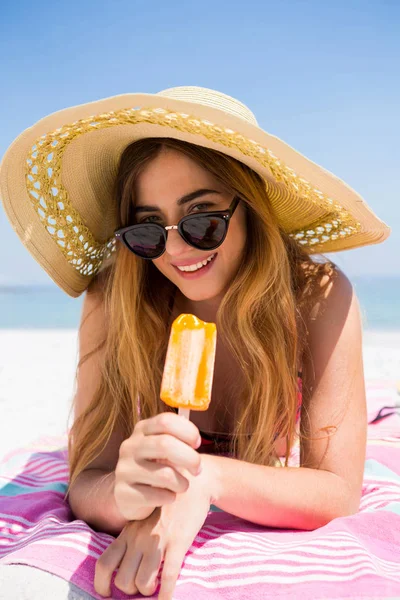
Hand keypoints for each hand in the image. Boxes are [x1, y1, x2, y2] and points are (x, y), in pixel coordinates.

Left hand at [94, 455, 215, 598]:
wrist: (194, 482)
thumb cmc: (169, 503)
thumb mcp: (144, 516)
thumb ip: (134, 537)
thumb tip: (127, 564)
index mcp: (128, 532)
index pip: (105, 563)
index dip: (102, 584)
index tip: (107, 593)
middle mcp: (138, 538)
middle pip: (123, 579)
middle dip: (132, 590)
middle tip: (142, 587)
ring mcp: (158, 540)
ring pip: (143, 582)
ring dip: (149, 592)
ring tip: (156, 588)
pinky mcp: (178, 541)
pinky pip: (168, 576)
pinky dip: (167, 594)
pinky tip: (168, 599)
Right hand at [114, 412, 202, 520]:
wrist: (128, 494)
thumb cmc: (155, 466)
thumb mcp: (162, 447)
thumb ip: (177, 438)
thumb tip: (195, 440)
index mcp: (142, 429)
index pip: (165, 421)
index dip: (187, 431)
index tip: (197, 444)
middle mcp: (130, 446)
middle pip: (165, 444)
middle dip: (190, 458)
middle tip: (198, 470)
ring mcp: (124, 469)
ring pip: (165, 474)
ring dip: (182, 483)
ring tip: (182, 486)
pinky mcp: (123, 493)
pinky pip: (157, 496)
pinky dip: (169, 497)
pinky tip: (167, 496)